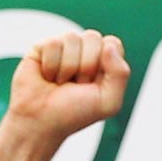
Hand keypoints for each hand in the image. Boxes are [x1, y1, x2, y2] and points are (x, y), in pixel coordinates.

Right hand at [4, 30, 129, 146]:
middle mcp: (83, 50)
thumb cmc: (73, 114)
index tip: (92, 85)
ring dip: (66, 68)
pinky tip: (46, 76)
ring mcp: (62, 47)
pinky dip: (50, 65)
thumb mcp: (108, 102)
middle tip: (75, 86)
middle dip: (85, 66)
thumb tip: (108, 46)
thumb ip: (121, 73)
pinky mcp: (41, 47)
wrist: (40, 123)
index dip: (104, 64)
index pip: (112, 43)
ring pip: (72, 38)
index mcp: (103, 60)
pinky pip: (52, 43)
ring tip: (59, 83)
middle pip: (93, 37)